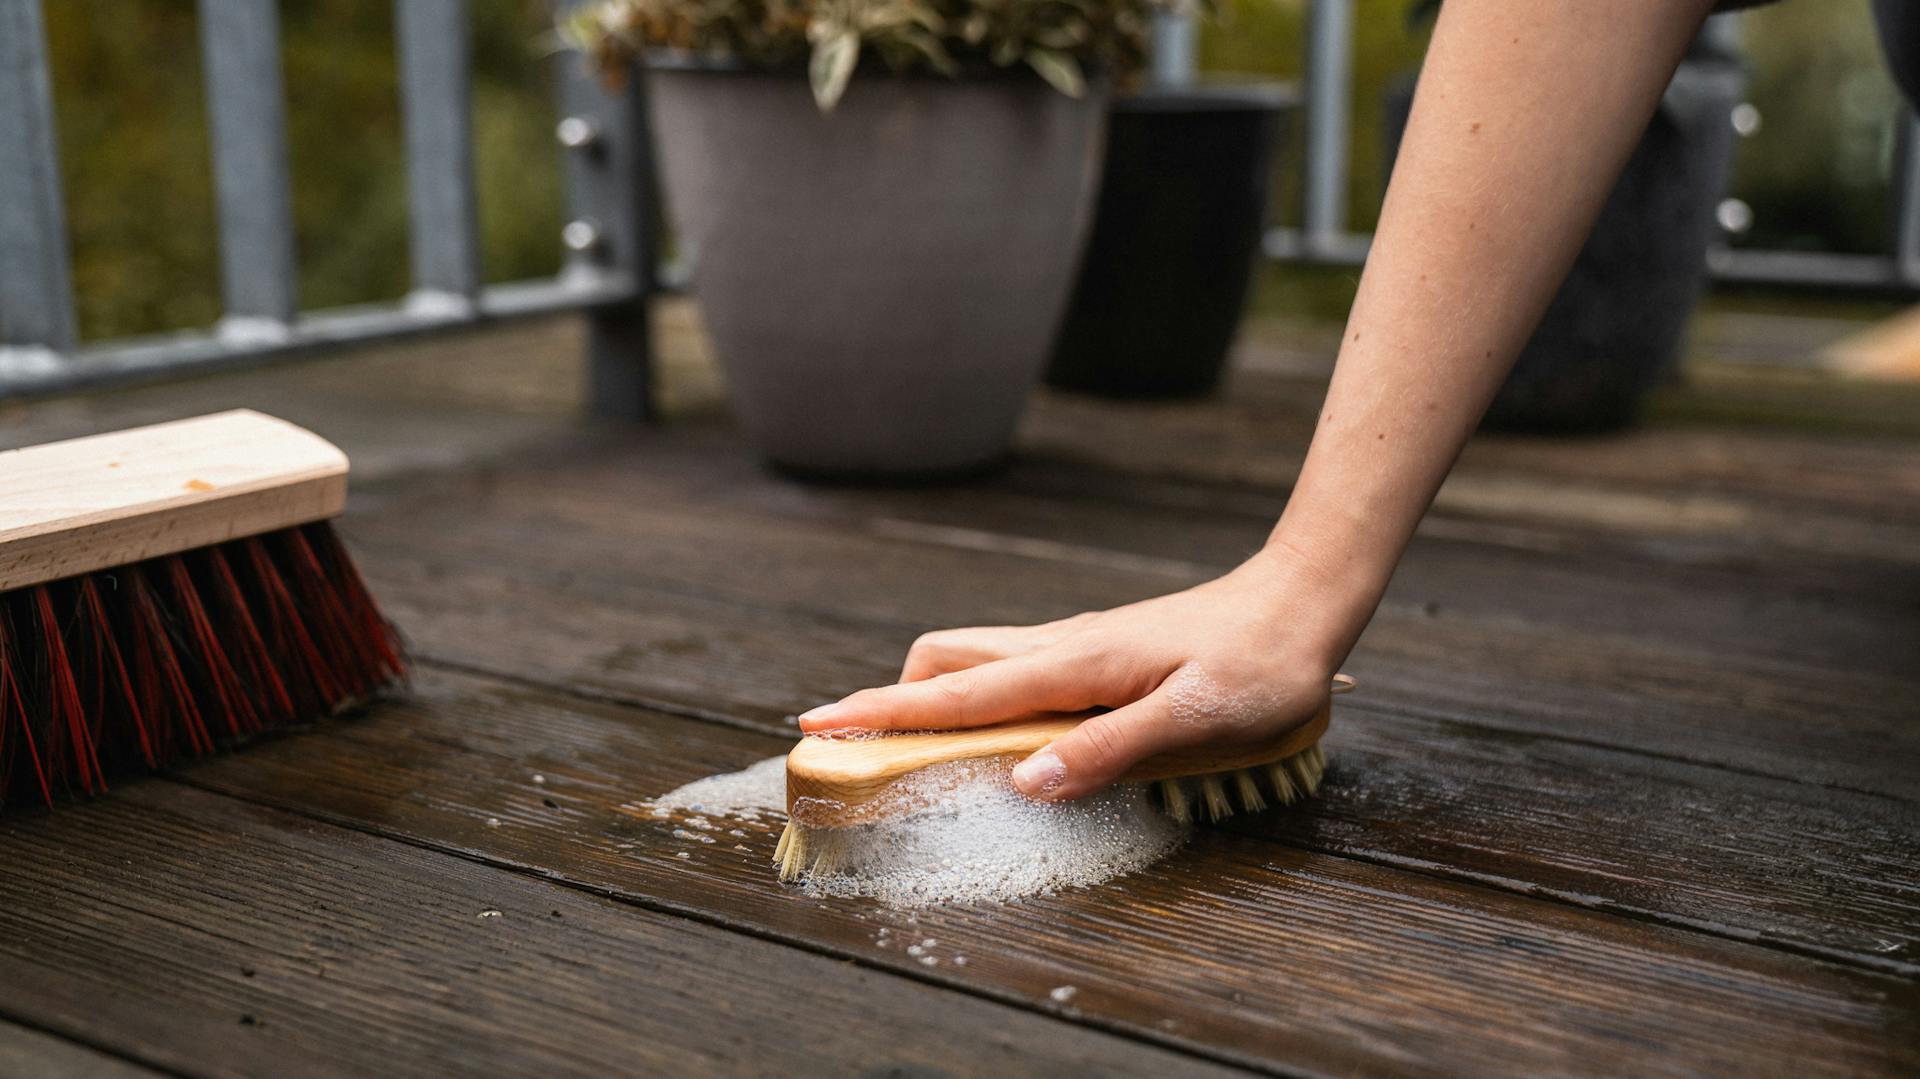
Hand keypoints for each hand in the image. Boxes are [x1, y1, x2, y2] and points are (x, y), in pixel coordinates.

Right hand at [795, 550, 1357, 800]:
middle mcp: (1061, 648)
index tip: (817, 727)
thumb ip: (1107, 751)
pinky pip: (1012, 671)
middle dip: (891, 702)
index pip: (957, 696)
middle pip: (945, 664)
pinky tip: (1000, 737)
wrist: (1304, 604)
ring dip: (931, 698)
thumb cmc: (1261, 667)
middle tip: (860, 752)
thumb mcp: (1194, 722)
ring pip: (975, 662)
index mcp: (1073, 666)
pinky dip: (976, 699)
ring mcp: (1076, 647)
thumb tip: (1021, 781)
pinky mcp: (1096, 654)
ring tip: (914, 750)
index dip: (883, 715)